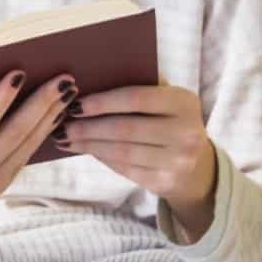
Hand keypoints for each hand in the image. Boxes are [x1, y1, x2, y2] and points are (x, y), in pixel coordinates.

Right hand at [0, 71, 76, 261]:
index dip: (1, 98)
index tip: (18, 73)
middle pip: (15, 134)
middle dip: (42, 104)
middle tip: (64, 78)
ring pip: (27, 146)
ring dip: (49, 117)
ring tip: (68, 90)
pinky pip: (24, 157)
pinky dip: (42, 134)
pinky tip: (54, 115)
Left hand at [51, 84, 217, 241]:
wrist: (198, 166)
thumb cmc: (171, 122)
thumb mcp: (168, 100)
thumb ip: (141, 87)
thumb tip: (92, 80)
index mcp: (184, 102)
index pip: (136, 98)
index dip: (102, 102)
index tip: (76, 104)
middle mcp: (185, 132)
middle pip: (124, 129)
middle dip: (88, 128)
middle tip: (62, 126)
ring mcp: (177, 161)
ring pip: (120, 151)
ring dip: (88, 145)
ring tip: (66, 139)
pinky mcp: (164, 182)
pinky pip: (124, 168)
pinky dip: (101, 158)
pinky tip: (86, 150)